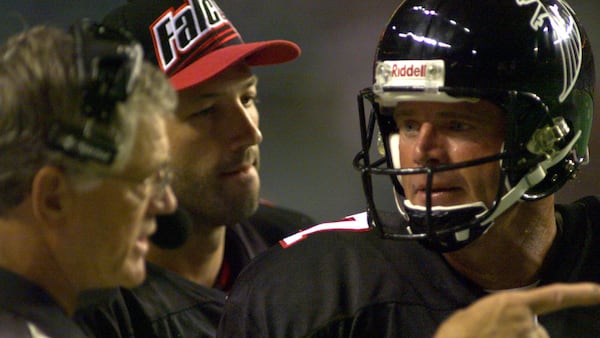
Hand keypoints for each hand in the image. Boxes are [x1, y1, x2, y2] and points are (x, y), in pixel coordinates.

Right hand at [434, 282, 599, 337]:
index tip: (599, 292)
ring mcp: (526, 336)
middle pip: (537, 331)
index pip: (554, 296)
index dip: (580, 294)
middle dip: (524, 334)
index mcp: (513, 302)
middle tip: (497, 335)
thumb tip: (511, 324)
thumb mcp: (482, 312)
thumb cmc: (460, 330)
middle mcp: (525, 320)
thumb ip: (504, 314)